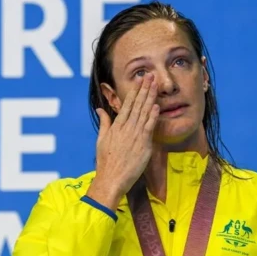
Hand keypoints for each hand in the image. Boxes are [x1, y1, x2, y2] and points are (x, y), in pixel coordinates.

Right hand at [86, 74, 159, 210]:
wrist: (111, 179)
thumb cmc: (106, 162)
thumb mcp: (101, 140)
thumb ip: (104, 123)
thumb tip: (100, 110)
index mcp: (116, 126)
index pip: (126, 104)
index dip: (134, 91)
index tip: (140, 80)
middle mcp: (125, 128)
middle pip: (137, 105)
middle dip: (144, 89)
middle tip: (150, 76)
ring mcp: (135, 136)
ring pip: (144, 113)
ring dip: (150, 98)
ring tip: (156, 85)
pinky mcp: (143, 145)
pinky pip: (149, 127)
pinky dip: (152, 116)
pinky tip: (156, 105)